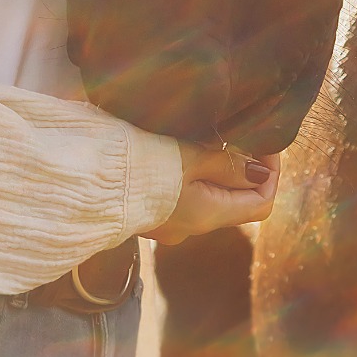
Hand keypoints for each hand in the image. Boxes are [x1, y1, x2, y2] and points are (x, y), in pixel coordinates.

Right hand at [145, 142, 280, 245]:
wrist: (85, 177)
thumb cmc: (139, 164)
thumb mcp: (191, 156)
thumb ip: (229, 165)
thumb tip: (261, 174)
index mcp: (209, 215)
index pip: (262, 204)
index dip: (271, 173)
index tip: (262, 142)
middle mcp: (192, 225)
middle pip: (236, 199)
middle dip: (242, 165)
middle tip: (234, 131)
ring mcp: (168, 221)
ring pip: (208, 193)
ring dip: (214, 165)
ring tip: (206, 132)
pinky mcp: (148, 210)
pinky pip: (182, 192)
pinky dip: (190, 170)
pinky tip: (177, 145)